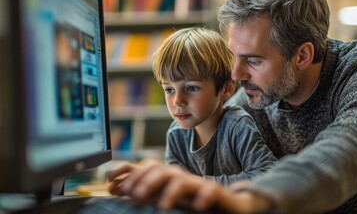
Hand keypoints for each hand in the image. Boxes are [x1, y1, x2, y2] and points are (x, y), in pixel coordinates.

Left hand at [108, 159, 272, 212]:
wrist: (226, 205)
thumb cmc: (190, 202)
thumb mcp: (162, 196)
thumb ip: (143, 190)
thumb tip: (116, 186)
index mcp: (167, 177)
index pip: (146, 168)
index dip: (129, 173)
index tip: (112, 184)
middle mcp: (180, 177)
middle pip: (162, 170)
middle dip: (146, 181)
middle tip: (136, 196)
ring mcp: (197, 184)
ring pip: (182, 180)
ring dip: (171, 191)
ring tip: (163, 207)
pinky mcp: (215, 193)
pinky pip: (210, 191)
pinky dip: (203, 197)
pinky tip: (198, 206)